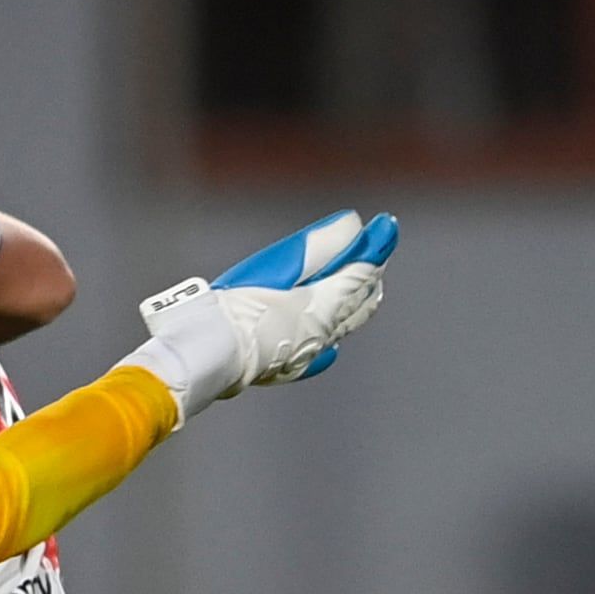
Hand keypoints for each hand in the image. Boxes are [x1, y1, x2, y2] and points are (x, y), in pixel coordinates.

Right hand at [129, 209, 398, 409]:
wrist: (208, 353)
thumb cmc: (240, 307)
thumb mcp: (280, 265)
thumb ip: (320, 245)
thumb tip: (353, 226)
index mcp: (325, 307)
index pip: (361, 274)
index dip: (376, 247)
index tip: (386, 226)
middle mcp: (322, 334)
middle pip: (358, 304)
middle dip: (369, 277)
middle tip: (376, 254)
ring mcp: (305, 353)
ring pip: (343, 327)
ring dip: (356, 305)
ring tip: (364, 291)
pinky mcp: (284, 367)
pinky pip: (319, 352)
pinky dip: (329, 339)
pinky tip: (328, 348)